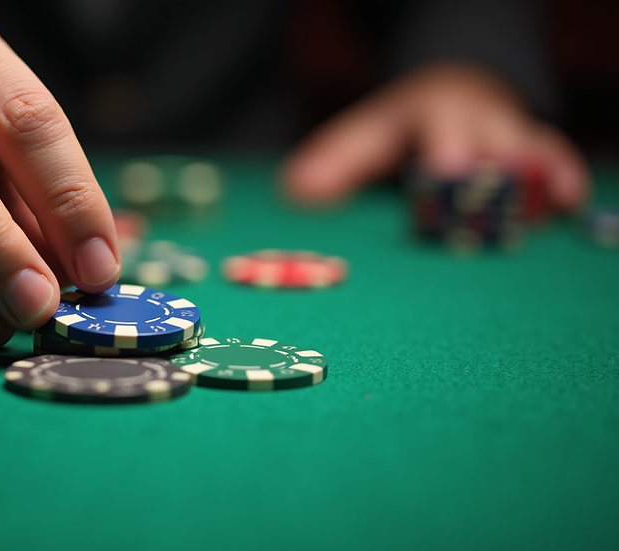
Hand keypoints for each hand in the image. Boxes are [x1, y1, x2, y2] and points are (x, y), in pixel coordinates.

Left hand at [283, 63, 587, 209]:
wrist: (451, 93)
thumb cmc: (400, 127)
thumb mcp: (364, 136)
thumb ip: (334, 163)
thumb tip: (296, 191)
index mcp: (435, 110)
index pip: (445, 123)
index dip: (448, 145)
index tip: (447, 168)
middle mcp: (481, 119)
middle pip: (494, 141)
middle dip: (491, 175)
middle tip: (481, 209)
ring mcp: (513, 137)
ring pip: (533, 155)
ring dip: (531, 186)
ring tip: (529, 216)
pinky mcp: (538, 157)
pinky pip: (558, 165)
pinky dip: (563, 183)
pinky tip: (565, 205)